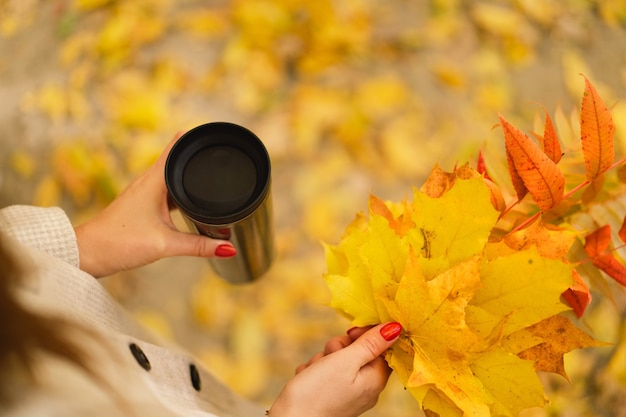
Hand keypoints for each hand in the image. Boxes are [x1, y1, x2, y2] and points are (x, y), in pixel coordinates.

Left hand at [74, 133, 236, 276]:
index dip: (190, 138)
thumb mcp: (165, 244)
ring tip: (206, 176)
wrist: (88, 253)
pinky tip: (187, 204)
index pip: (174, 149)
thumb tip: (227, 248)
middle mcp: (147, 183)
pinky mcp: (140, 206)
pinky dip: (177, 194)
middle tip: (214, 152)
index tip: (207, 130)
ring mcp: (142, 194)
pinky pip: (164, 193)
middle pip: (174, 162)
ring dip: (184, 177)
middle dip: (193, 157)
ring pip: (169, 179)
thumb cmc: (119, 242)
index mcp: (153, 182)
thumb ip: (199, 246)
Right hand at [269, 322, 401, 416]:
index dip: (366, 336)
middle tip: (329, 356)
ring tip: (315, 371)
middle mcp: (364, 387)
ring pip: (337, 358)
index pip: (382, 347)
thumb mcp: (345, 361)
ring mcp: (347, 391)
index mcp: (375, 380)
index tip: (350, 333)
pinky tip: (308, 378)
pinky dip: (315, 370)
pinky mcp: (330, 393)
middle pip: (357, 351)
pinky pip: (324, 370)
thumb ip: (371, 343)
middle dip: (338, 348)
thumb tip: (396, 328)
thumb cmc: (318, 393)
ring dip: (323, 358)